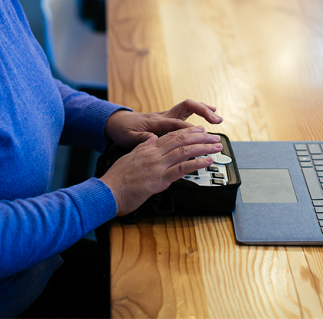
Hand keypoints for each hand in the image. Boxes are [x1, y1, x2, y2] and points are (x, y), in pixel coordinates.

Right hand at [99, 126, 222, 215]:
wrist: (106, 192)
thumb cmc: (115, 180)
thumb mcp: (128, 158)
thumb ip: (141, 148)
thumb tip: (151, 140)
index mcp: (147, 149)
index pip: (171, 136)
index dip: (188, 132)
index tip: (200, 130)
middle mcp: (154, 154)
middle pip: (181, 140)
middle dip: (200, 137)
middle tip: (214, 137)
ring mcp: (157, 166)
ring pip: (185, 151)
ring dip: (203, 147)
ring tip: (216, 146)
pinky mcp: (159, 180)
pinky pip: (182, 169)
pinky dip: (197, 163)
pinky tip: (207, 161)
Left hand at [104, 99, 222, 149]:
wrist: (117, 122)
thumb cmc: (123, 130)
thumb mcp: (128, 137)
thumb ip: (140, 139)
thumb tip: (151, 140)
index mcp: (156, 122)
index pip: (176, 124)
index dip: (189, 129)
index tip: (201, 134)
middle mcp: (164, 116)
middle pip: (186, 107)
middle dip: (203, 111)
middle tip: (216, 120)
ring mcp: (167, 115)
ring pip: (189, 107)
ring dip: (204, 110)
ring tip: (218, 117)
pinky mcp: (168, 117)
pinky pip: (187, 112)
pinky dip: (199, 112)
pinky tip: (209, 116)